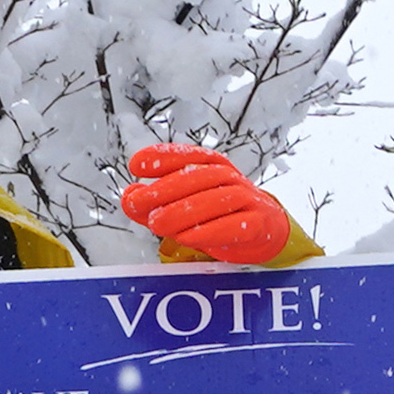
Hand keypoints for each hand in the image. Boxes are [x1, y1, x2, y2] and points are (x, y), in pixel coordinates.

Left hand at [120, 144, 295, 264]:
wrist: (264, 230)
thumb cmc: (220, 215)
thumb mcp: (184, 206)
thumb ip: (154, 203)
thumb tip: (129, 196)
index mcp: (211, 166)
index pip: (187, 155)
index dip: (162, 157)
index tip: (136, 164)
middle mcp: (229, 178)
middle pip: (198, 177)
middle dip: (165, 189)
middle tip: (139, 202)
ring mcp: (246, 199)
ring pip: (216, 200)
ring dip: (183, 212)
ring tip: (156, 224)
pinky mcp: (257, 224)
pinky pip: (235, 225)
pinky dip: (210, 231)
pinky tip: (187, 237)